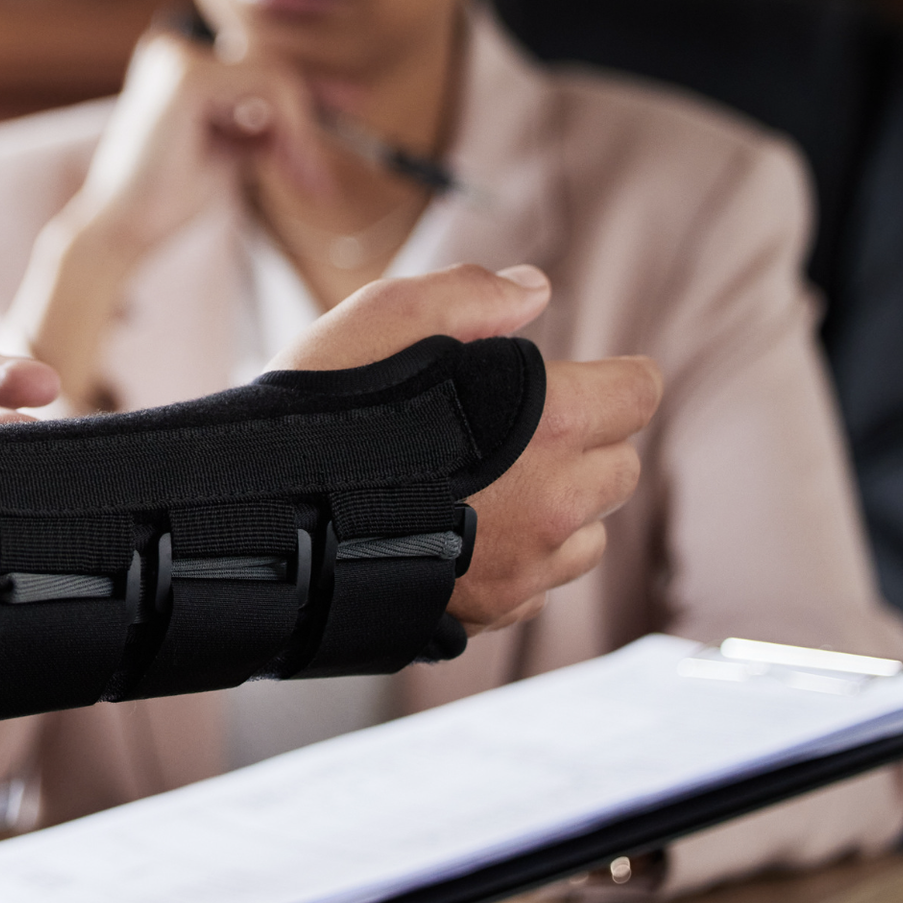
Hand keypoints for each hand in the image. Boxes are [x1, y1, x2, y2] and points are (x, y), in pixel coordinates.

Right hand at [1, 31, 331, 412]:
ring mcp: (178, 57)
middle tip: (327, 167)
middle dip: (311, 117)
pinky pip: (269, 90)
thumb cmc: (164, 200)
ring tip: (305, 180)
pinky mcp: (189, 78)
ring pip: (277, 79)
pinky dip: (289, 131)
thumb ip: (259, 129)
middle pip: (271, 68)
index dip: (305, 90)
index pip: (255, 65)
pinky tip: (288, 168)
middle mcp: (173, 48)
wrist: (120, 231)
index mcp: (175, 61)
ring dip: (300, 134)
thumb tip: (306, 120)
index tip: (349, 107)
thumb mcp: (224, 152)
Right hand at [271, 262, 661, 635]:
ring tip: (489, 482)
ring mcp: (528, 568)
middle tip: (518, 424)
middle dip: (585, 440)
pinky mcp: (494, 612)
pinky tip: (460, 527)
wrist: (264, 524)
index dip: (611, 376)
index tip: (577, 376)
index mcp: (552, 423)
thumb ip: (471, 294)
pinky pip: (539, 583)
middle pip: (621, 466)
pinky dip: (519, 557)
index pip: (638, 394)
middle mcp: (557, 503)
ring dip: (560, 505)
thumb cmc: (319, 416)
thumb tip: (533, 290)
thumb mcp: (384, 315)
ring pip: (588, 533)